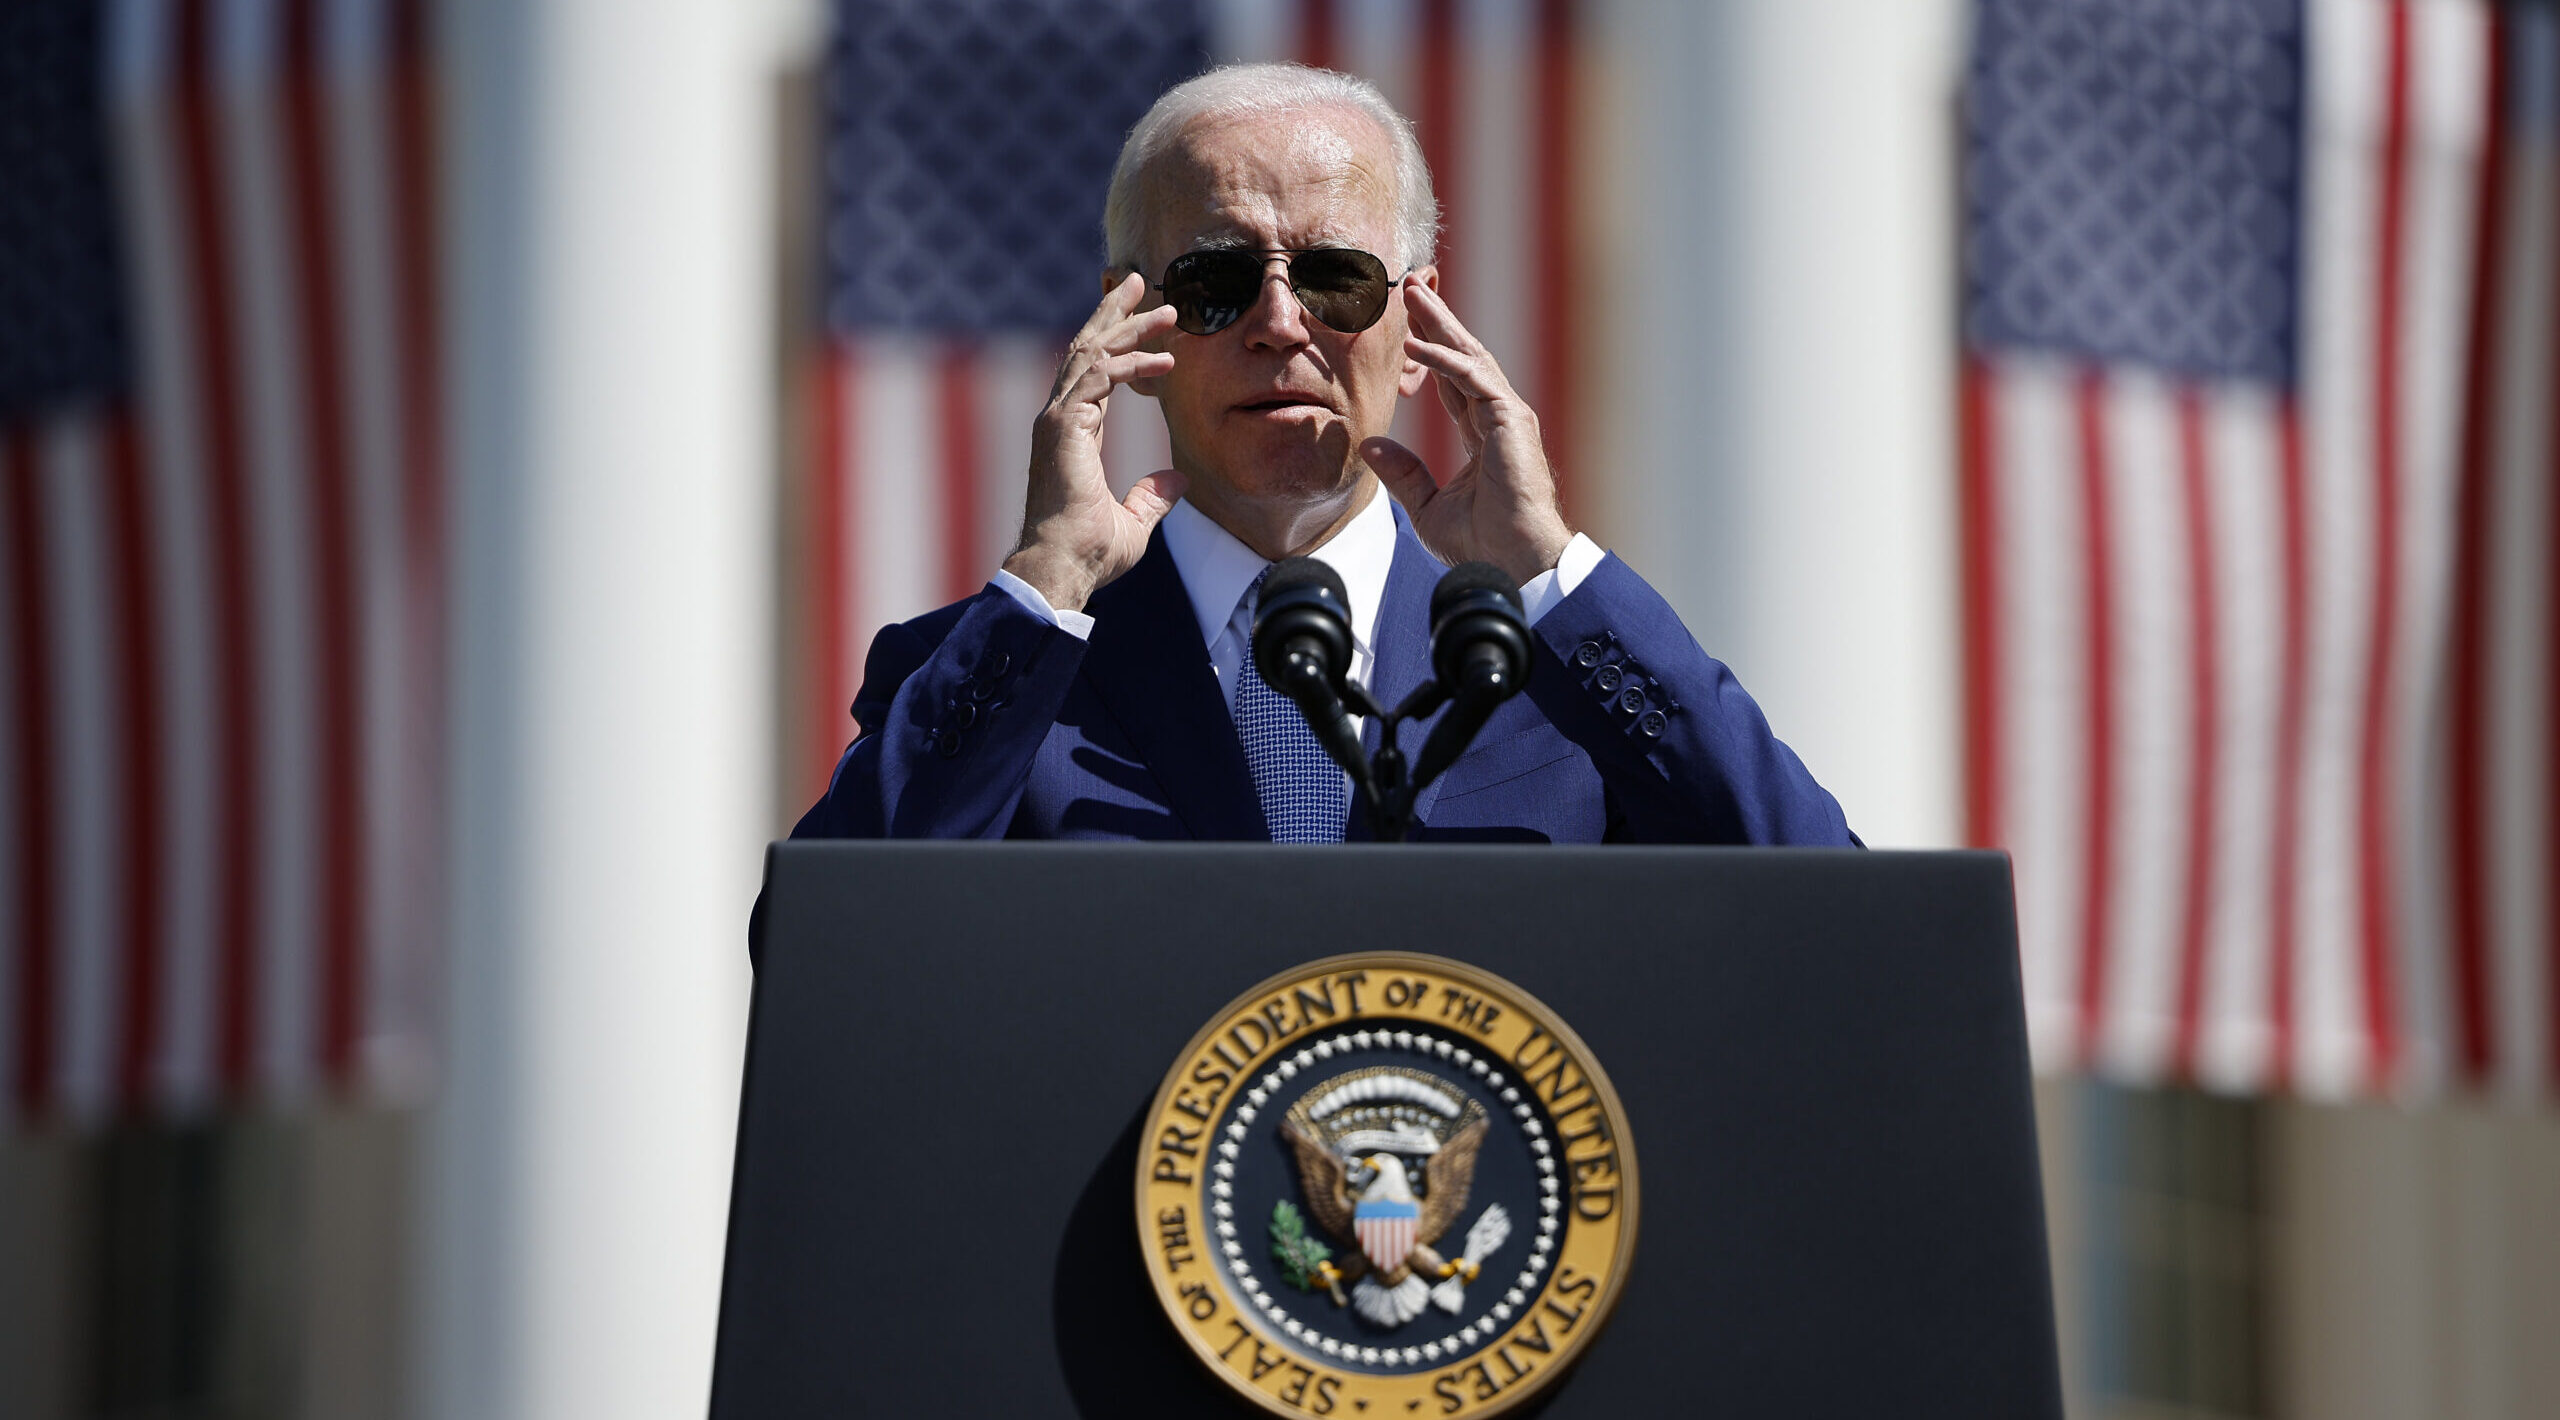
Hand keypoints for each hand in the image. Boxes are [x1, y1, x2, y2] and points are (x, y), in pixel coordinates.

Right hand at [1003, 272, 1187, 611]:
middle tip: (1142, 282)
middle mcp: (1058, 417)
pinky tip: (1164, 359)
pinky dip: (1132, 363)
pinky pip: (1100, 377)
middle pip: (1086, 347)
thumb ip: (1153, 497)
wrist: (1061, 567)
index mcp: (1071, 432)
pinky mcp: (1063, 426)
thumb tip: (1178, 481)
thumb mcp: (1134, 521)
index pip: (1094, 373)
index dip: (1122, 345)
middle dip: (1116, 312)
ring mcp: (1056, 419)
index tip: (1155, 330)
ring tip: (1165, 305)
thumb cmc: (1088, 552)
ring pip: (1091, 352)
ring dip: (1128, 325)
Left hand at [1362, 282, 1573, 585]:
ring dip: (1440, 325)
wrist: (1514, 564)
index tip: (1405, 327)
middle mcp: (1498, 418)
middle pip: (1463, 358)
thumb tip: (1370, 445)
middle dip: (1436, 322)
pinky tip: (1416, 345)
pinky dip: (1443, 360)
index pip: (1453, 382)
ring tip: (1413, 296)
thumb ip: (1403, 474)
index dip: (1429, 353)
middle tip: (1410, 289)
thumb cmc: (1482, 545)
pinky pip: (1473, 380)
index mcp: (1483, 435)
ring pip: (1471, 357)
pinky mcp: (1511, 420)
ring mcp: (1508, 416)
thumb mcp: (1428, 507)